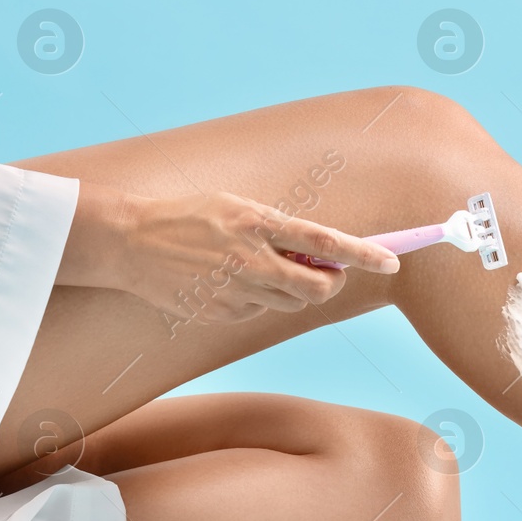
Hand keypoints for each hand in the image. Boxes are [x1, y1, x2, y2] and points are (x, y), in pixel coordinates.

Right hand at [59, 183, 397, 323]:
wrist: (127, 242)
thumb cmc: (189, 217)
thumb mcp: (236, 207)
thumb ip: (279, 227)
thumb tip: (321, 251)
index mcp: (257, 224)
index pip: (325, 241)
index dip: (364, 253)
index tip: (393, 261)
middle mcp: (250, 260)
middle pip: (318, 287)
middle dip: (331, 282)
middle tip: (326, 271)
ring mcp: (235, 291)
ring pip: (292, 302)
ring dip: (294, 288)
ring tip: (262, 265)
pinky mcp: (220, 314)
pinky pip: (259, 312)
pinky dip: (257, 299)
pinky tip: (229, 280)